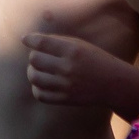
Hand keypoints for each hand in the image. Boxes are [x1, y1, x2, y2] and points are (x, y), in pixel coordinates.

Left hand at [24, 31, 138, 111]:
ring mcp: (65, 85)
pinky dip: (37, 87)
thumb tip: (32, 41)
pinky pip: (40, 94)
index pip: (42, 43)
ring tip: (38, 69)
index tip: (25, 39)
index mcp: (72, 50)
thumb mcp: (80, 44)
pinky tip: (42, 83)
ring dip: (32, 71)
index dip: (30, 40)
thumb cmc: (95, 59)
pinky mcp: (65, 99)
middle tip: (38, 56)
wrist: (113, 84)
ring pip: (34, 77)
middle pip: (34, 60)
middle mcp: (67, 67)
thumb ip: (58, 42)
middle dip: (33, 56)